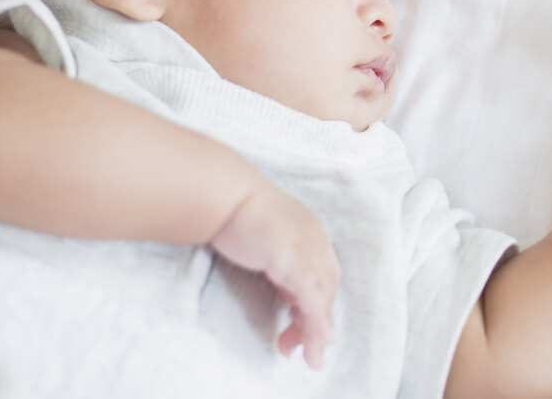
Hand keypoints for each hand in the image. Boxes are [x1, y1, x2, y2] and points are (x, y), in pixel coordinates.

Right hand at [209, 182, 340, 368]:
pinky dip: (318, 319)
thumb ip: (282, 269)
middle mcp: (315, 238)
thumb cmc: (236, 214)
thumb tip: (290, 297)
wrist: (223, 195)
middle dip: (318, 322)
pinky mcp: (294, 257)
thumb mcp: (266, 245)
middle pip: (327, 287)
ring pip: (323, 295)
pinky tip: (320, 338)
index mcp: (311, 231)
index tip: (300, 324)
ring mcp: (307, 246)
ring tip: (311, 356)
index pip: (323, 274)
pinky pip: (312, 295)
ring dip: (319, 330)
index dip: (317, 303)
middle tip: (307, 350)